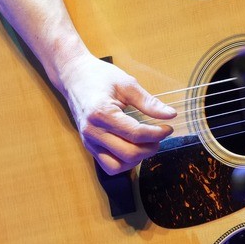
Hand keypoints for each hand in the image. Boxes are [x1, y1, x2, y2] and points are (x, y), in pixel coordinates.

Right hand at [55, 53, 177, 173]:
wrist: (73, 77)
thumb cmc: (99, 77)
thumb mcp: (126, 84)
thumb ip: (149, 102)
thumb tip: (171, 115)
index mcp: (102, 113)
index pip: (135, 134)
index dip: (157, 134)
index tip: (168, 127)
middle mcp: (93, 131)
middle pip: (128, 154)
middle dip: (150, 148)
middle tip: (158, 136)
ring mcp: (89, 141)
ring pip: (117, 166)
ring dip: (136, 159)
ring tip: (145, 144)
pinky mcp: (88, 146)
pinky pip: (109, 165)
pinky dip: (124, 162)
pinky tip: (132, 148)